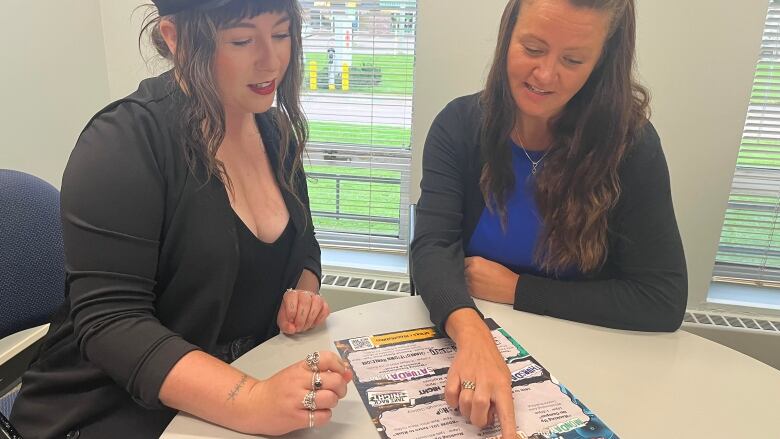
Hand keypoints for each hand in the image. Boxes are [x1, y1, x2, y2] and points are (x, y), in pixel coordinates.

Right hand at [246, 351, 352, 434]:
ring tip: (325, 402)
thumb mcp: (297, 373)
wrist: (253, 405)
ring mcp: (296, 400)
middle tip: (337, 390)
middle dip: (341, 387)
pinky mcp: (296, 418)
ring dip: (332, 401)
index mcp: (299, 368)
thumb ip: (321, 372)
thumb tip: (347, 373)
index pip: (326, 359)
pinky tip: (317, 412)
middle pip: (333, 381)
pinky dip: (325, 415)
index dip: (339, 365)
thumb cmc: (277, 389)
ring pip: (330, 399)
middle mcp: (298, 382)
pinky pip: (322, 416)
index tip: (341, 371)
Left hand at [277, 289, 329, 333]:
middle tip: (298, 327)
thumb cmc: (292, 312)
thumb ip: (284, 325)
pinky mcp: (324, 304)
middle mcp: (304, 294)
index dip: (291, 311)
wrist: (300, 308)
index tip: (291, 320)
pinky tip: (313, 323)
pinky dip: (319, 319)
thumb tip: (291, 329)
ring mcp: (315, 298)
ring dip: (311, 319)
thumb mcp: (283, 319)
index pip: (292, 297)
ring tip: (306, 326)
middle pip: (305, 302)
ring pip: (317, 304)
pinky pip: (325, 310)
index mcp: (292, 295)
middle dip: (301, 319)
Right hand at [445, 309, 516, 437]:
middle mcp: (487, 381)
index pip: (506, 412)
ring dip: (466, 411)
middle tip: (481, 414)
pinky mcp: (454, 374)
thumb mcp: (504, 379)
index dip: (507, 429)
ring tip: (470, 404)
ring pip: (464, 404)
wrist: (476, 341)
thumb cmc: (492, 364)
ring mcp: (469, 377)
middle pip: (479, 409)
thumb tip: (495, 420)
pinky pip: (450, 396)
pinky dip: (452, 402)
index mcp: (502, 386)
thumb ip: (500, 399)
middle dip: (478, 419)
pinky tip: (458, 396)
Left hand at [464, 257, 518, 303]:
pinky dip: (468, 287)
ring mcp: (470, 283)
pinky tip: (475, 286)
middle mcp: (470, 271)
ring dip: (465, 279)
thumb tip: (468, 264)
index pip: (463, 260)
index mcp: (475, 262)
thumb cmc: (503, 274)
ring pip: (462, 279)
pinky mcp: (472, 292)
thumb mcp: (489, 262)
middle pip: (460, 270)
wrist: (511, 288)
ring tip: (474, 280)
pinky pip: (465, 288)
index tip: (466, 264)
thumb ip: (476, 262)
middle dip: (464, 271)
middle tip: (470, 273)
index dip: (465, 263)